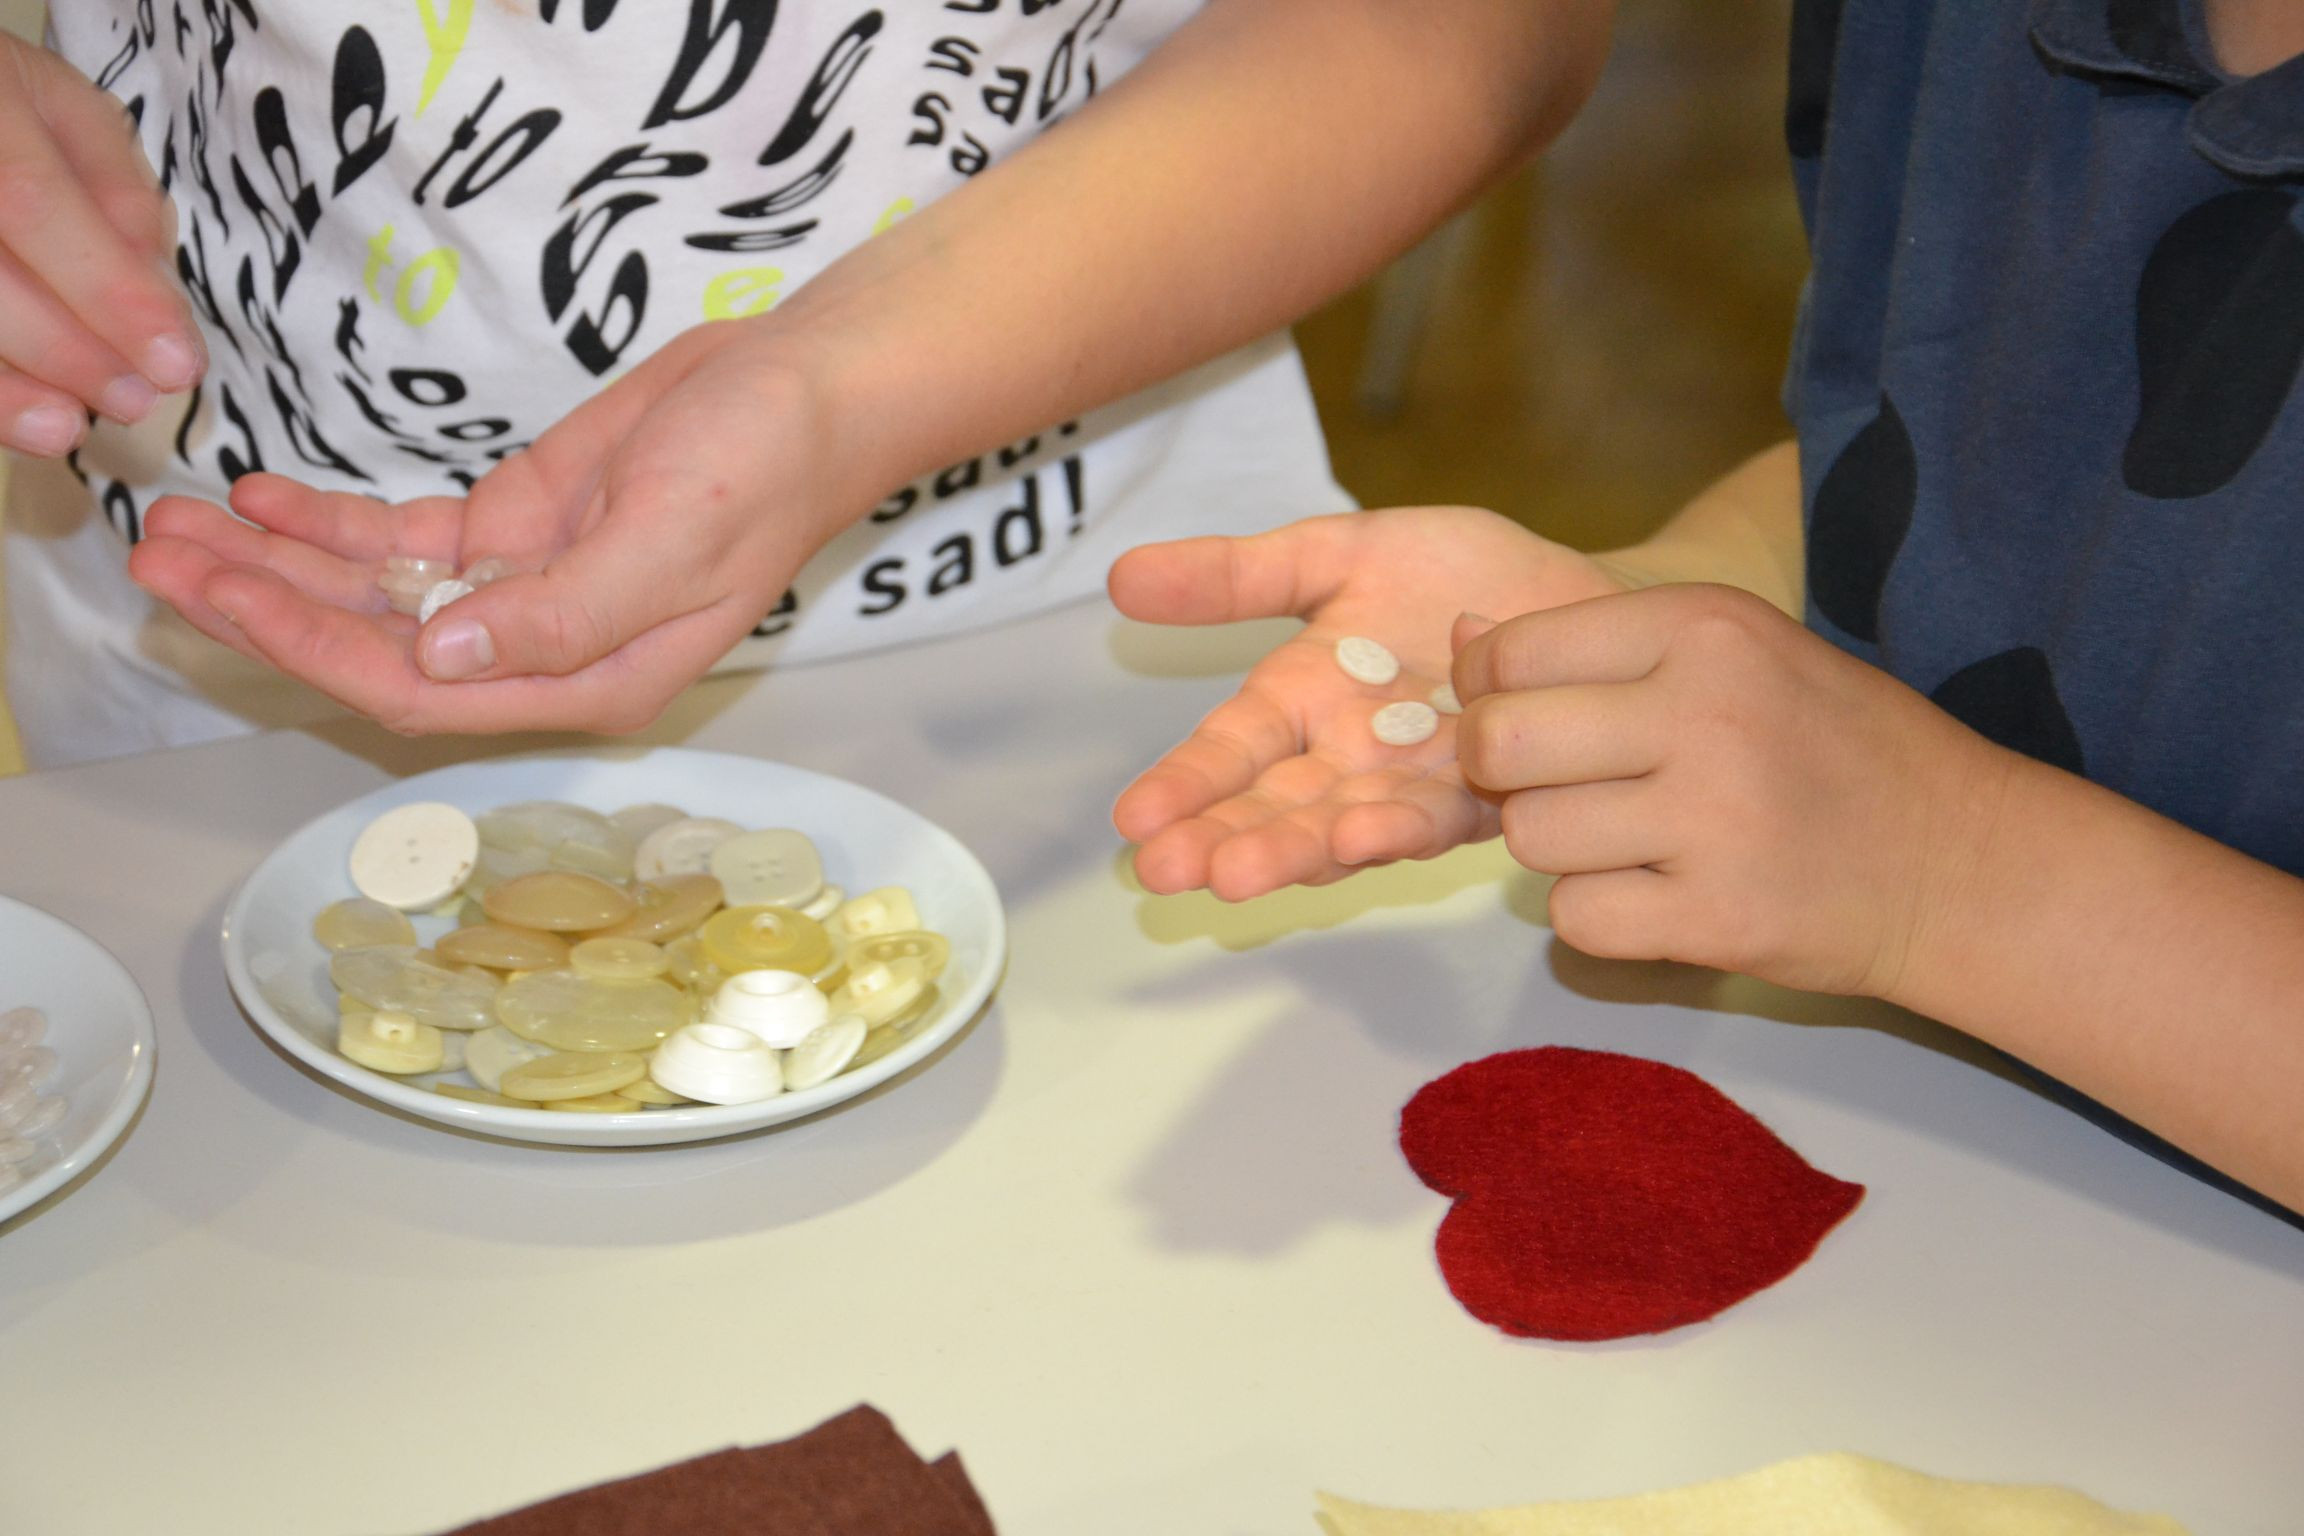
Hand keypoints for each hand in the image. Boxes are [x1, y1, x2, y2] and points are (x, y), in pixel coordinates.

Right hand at [0, 35, 203, 455]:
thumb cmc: (3, 104)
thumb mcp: (68, 114)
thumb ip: (116, 191)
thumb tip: (151, 288)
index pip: (32, 203)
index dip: (107, 291)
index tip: (177, 364)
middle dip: (64, 350)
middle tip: (133, 403)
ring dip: (3, 385)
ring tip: (66, 428)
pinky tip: (19, 418)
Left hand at [128, 322, 853, 734]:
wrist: (805, 389)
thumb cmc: (765, 469)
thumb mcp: (675, 542)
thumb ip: (565, 610)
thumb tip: (444, 651)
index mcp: (588, 679)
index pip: (424, 689)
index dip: (316, 650)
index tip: (227, 599)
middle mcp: (542, 649)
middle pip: (378, 650)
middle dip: (268, 612)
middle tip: (160, 564)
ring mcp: (522, 585)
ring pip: (377, 597)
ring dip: (280, 569)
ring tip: (177, 530)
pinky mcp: (514, 524)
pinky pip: (404, 539)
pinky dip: (331, 523)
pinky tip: (263, 498)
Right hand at [1110, 505, 1628, 899]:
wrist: (1580, 598)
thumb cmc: (1459, 575)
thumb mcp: (1335, 554)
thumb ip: (1237, 574)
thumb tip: (1120, 576)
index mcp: (1302, 701)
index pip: (1229, 751)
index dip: (1183, 784)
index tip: (1132, 818)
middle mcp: (1348, 759)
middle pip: (1274, 806)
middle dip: (1221, 839)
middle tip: (1166, 871)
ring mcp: (1414, 784)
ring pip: (1343, 825)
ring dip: (1291, 852)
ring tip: (1240, 875)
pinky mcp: (1487, 795)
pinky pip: (1438, 815)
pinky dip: (1397, 826)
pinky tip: (1361, 833)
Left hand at [1451, 583, 2014, 995]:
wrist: (1963, 861)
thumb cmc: (1833, 747)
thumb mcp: (1737, 653)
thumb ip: (1599, 645)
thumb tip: (1461, 639)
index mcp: (1706, 628)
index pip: (1512, 652)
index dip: (1486, 692)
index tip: (1516, 715)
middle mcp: (1707, 713)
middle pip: (1500, 745)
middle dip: (1501, 774)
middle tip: (1553, 786)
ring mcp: (1714, 822)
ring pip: (1529, 838)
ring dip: (1557, 847)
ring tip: (1630, 840)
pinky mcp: (1718, 919)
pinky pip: (1575, 919)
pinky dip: (1597, 916)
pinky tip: (1657, 894)